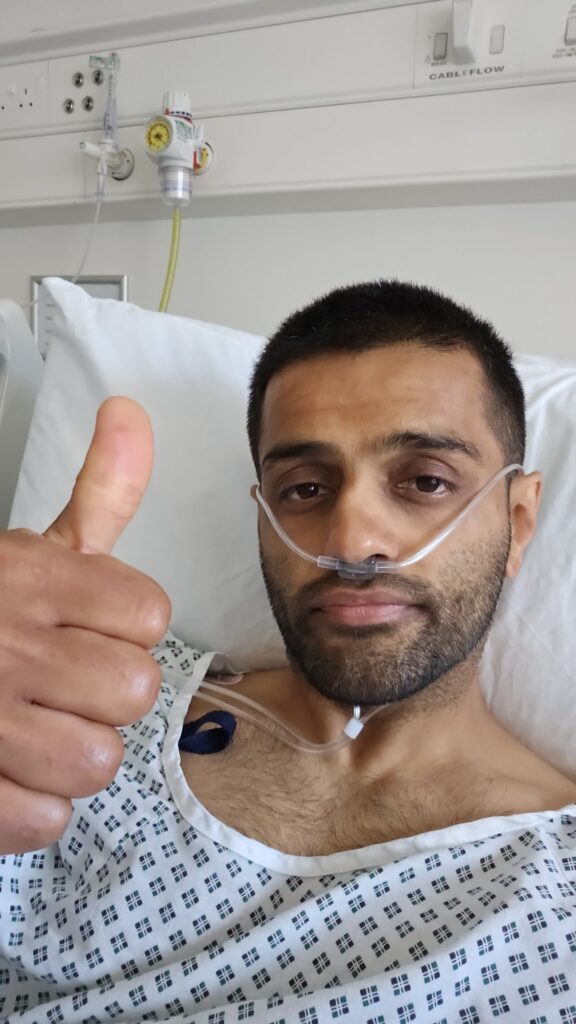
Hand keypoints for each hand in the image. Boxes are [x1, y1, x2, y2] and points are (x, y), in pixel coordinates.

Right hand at [0, 398, 170, 854]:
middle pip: (136, 691)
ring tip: (38, 728)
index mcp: (32, 578)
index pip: (150, 614)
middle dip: (107, 692)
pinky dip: (33, 806)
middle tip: (64, 682)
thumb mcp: (31, 544)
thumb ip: (98, 489)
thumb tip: (131, 411)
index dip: (127, 626)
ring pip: (98, 762)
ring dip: (73, 753)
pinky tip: (10, 772)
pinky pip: (44, 819)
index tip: (91, 624)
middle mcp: (6, 644)